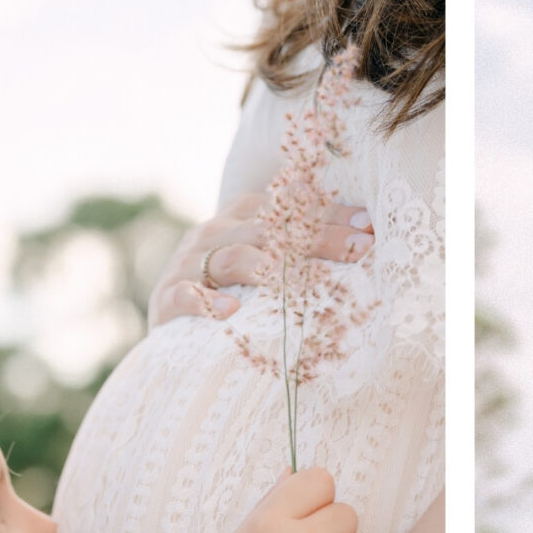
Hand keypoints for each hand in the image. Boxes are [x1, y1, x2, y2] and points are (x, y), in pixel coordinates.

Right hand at [150, 191, 372, 325]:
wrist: (164, 326)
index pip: (286, 207)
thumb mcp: (253, 262)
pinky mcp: (167, 299)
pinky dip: (207, 302)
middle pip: (270, 230)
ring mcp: (187, 265)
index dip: (327, 214)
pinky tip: (232, 311)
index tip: (367, 226)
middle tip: (358, 250)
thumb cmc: (221, 292)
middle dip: (317, 239)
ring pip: (232, 257)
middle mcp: (212, 233)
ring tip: (302, 279)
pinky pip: (187, 296)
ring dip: (270, 267)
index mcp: (236, 218)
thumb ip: (289, 246)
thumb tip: (358, 237)